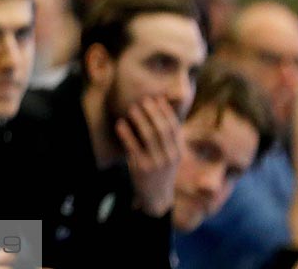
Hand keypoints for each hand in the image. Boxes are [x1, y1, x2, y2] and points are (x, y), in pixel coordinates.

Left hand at [117, 95, 181, 216]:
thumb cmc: (160, 170)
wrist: (156, 197)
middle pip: (162, 129)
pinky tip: (120, 123)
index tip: (157, 98)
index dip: (166, 111)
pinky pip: (133, 147)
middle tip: (143, 100)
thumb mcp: (169, 156)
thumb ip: (166, 138)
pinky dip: (126, 133)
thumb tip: (160, 112)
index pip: (174, 127)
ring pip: (149, 136)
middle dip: (153, 112)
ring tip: (132, 108)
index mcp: (177, 151)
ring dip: (140, 119)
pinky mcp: (141, 168)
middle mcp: (169, 156)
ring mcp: (156, 162)